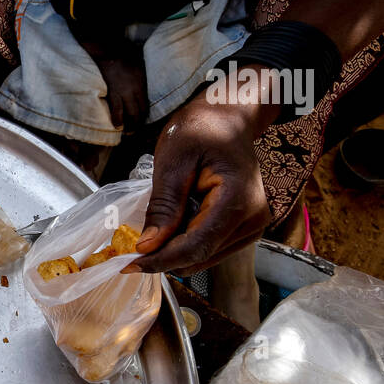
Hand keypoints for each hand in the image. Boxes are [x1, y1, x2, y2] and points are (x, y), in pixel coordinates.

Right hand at [95, 52, 149, 131]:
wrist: (107, 50)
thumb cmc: (122, 53)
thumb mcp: (138, 64)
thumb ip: (141, 76)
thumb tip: (143, 83)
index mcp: (141, 84)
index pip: (145, 105)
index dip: (144, 116)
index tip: (142, 121)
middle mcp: (133, 90)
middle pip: (137, 112)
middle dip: (137, 124)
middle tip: (135, 131)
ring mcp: (121, 93)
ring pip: (127, 114)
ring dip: (127, 125)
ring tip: (126, 131)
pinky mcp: (111, 93)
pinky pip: (115, 109)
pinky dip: (116, 119)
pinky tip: (116, 125)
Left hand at [124, 91, 275, 275]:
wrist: (228, 120)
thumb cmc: (202, 130)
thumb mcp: (173, 161)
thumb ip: (163, 206)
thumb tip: (147, 246)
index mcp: (238, 200)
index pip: (196, 246)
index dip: (161, 260)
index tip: (130, 264)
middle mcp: (253, 219)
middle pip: (200, 256)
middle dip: (164, 257)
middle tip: (131, 249)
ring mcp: (253, 226)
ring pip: (205, 258)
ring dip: (175, 251)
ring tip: (155, 229)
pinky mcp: (245, 228)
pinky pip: (211, 248)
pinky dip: (187, 244)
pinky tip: (173, 224)